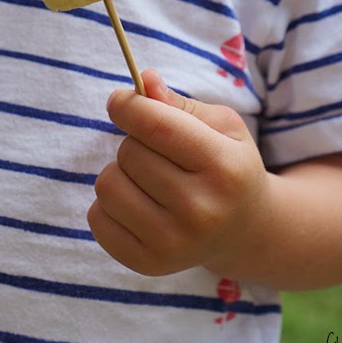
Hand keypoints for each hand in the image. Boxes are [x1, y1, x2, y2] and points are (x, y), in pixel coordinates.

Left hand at [87, 69, 270, 276]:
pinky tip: (138, 206)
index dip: (127, 106)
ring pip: (107, 184)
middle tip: (157, 156)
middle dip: (134, 144)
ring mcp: (174, 243)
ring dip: (119, 174)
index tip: (120, 101)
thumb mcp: (220, 127)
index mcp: (224, 167)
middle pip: (128, 153)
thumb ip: (177, 104)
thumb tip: (143, 79)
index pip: (155, 125)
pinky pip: (96, 217)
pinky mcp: (148, 263)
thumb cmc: (226, 167)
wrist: (244, 232)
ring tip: (147, 181)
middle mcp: (202, 210)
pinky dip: (109, 206)